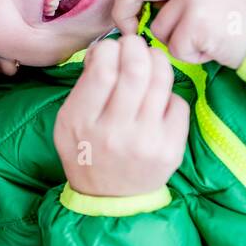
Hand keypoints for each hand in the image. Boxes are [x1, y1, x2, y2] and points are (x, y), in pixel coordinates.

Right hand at [52, 36, 188, 197]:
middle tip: (134, 45)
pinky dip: (168, 93)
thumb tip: (108, 50)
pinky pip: (178, 103)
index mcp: (82, 122)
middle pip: (136, 70)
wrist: (108, 199)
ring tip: (151, 60)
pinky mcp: (170, 149)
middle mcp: (115, 132)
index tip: (110, 50)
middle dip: (137, 47)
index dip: (109, 48)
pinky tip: (158, 98)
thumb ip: (83, 86)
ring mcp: (146, 142)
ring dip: (157, 61)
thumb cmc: (86, 151)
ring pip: (161, 81)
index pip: (102, 69)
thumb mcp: (68, 121)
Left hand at [111, 0, 245, 68]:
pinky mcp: (201, 20)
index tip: (130, 11)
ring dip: (174, 42)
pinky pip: (174, 46)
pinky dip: (189, 55)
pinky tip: (211, 48)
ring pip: (158, 25)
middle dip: (124, 11)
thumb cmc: (243, 15)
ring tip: (204, 38)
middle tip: (131, 31)